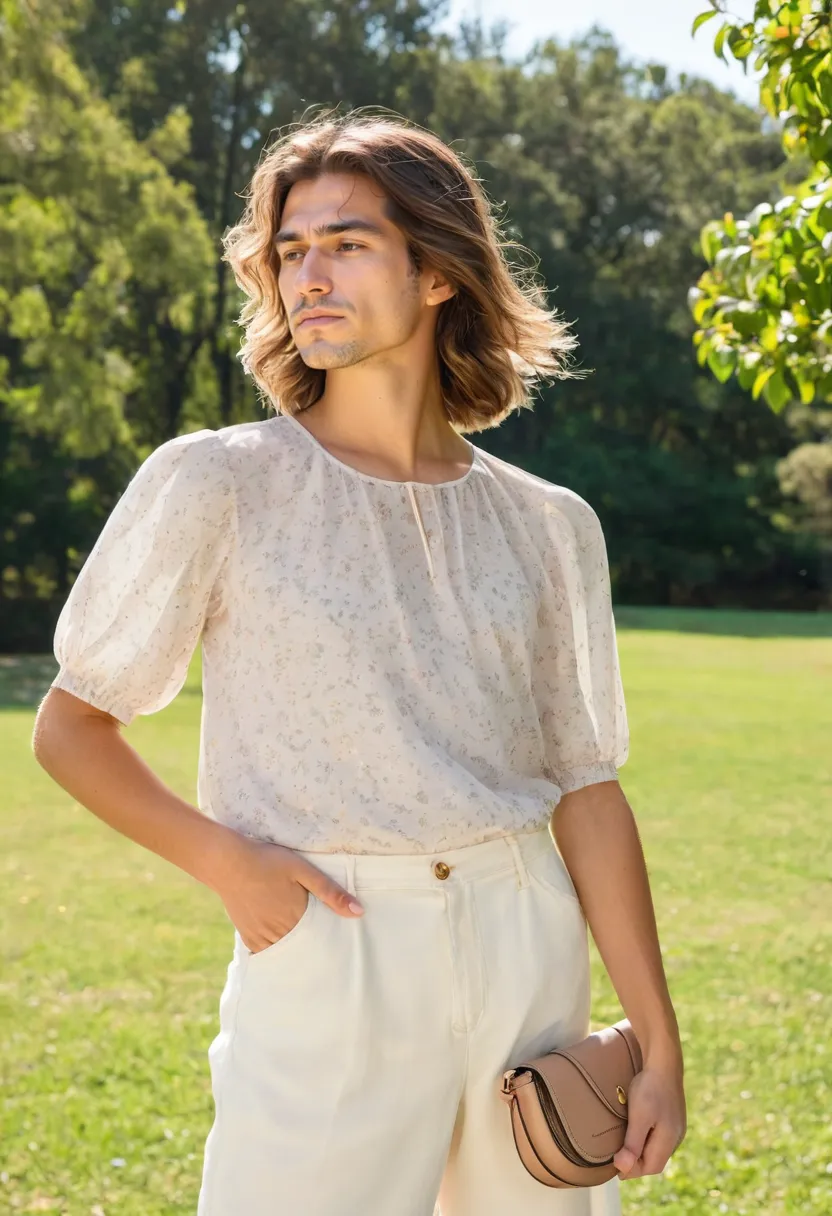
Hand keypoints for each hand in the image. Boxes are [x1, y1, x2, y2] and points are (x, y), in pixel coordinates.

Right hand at [213, 834, 363, 953]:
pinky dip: (276, 953)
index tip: (342, 947)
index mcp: (296, 917)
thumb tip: (358, 912)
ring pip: (285, 953)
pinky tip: (284, 948)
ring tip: (309, 953)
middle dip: (315, 951)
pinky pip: (265, 952)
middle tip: (329, 957)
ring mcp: (261, 936)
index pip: (320, 939)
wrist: (227, 862)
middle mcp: (279, 932)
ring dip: (296, 953)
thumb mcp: (303, 870)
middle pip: (303, 949)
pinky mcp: (247, 935)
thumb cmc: (267, 861)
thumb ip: (330, 892)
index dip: (331, 943)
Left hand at [613, 1063, 686, 1179]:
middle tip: (617, 1159)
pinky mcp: (673, 1116)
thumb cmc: (650, 1088)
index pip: (651, 1167)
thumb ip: (632, 1144)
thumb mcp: (639, 1117)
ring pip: (658, 1148)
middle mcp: (676, 1136)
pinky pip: (660, 1137)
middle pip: (655, 1160)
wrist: (663, 1060)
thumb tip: (623, 1169)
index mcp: (669, 1139)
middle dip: (637, 1163)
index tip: (615, 1167)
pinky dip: (647, 1140)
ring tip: (625, 1148)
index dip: (633, 1171)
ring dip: (642, 1152)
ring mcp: (676, 1126)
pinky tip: (638, 1132)